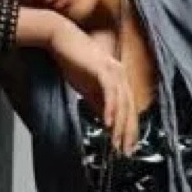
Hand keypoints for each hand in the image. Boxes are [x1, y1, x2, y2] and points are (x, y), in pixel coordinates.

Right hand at [47, 16, 137, 155]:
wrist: (61, 40)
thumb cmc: (75, 62)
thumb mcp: (88, 89)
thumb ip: (99, 104)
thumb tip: (107, 123)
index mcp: (120, 80)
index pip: (129, 109)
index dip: (129, 129)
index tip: (127, 146)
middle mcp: (121, 76)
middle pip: (130, 108)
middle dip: (128, 132)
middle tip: (125, 151)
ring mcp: (114, 71)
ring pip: (122, 103)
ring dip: (120, 125)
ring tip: (116, 143)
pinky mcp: (103, 69)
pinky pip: (110, 92)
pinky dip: (110, 109)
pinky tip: (107, 123)